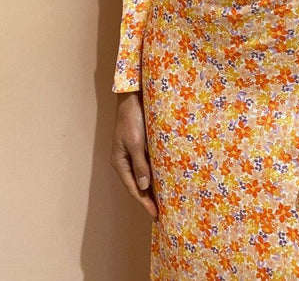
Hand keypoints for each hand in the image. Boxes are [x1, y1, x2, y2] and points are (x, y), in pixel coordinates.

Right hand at [110, 91, 157, 219]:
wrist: (133, 97)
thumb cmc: (132, 119)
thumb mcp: (136, 142)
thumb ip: (140, 165)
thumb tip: (143, 187)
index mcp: (119, 162)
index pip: (133, 189)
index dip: (144, 202)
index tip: (156, 215)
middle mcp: (124, 160)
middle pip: (137, 184)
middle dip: (148, 198)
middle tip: (163, 212)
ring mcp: (132, 153)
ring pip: (143, 175)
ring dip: (152, 186)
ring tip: (165, 199)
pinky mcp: (140, 145)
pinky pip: (147, 164)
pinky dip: (155, 173)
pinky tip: (164, 177)